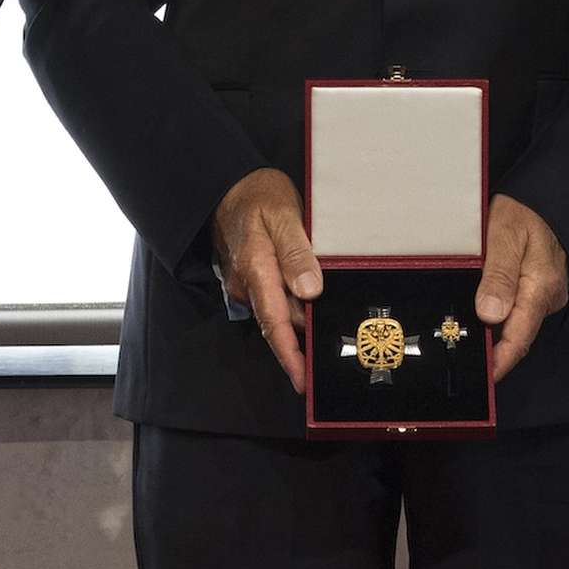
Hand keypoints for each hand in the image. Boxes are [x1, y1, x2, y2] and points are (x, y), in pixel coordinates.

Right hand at [211, 167, 321, 390]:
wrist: (228, 186)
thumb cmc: (258, 195)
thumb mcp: (283, 214)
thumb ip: (296, 252)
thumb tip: (310, 292)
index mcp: (256, 270)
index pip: (275, 323)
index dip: (291, 356)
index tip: (304, 382)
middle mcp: (248, 285)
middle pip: (283, 321)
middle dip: (307, 333)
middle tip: (340, 342)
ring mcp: (247, 284)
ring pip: (280, 311)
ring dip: (303, 316)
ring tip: (332, 323)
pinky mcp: (252, 279)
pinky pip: (275, 299)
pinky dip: (295, 304)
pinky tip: (314, 302)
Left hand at [474, 194, 568, 384]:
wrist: (551, 195)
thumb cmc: (527, 210)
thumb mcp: (505, 235)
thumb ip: (498, 275)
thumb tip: (489, 315)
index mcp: (540, 288)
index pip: (519, 338)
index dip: (499, 362)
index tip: (480, 378)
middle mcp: (547, 297)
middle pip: (517, 334)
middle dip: (491, 349)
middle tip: (460, 356)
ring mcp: (545, 293)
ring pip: (516, 322)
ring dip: (493, 331)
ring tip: (463, 337)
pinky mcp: (539, 287)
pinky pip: (519, 308)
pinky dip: (499, 315)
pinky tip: (479, 313)